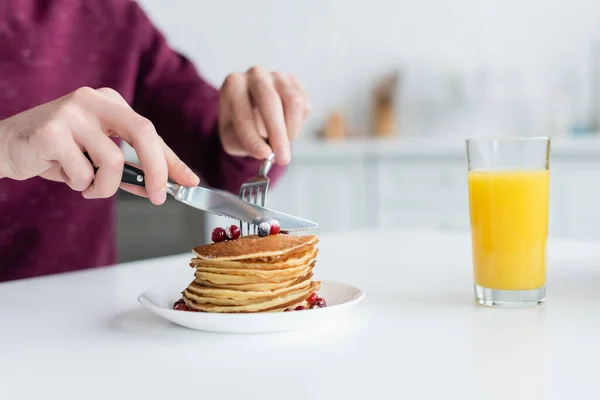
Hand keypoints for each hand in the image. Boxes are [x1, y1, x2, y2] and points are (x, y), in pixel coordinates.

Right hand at [0, 87, 198, 203]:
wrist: (5, 146)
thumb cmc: (57, 153)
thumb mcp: (98, 158)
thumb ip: (130, 169)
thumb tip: (161, 186)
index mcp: (110, 103)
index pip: (150, 133)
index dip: (172, 160)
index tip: (189, 181)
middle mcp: (93, 101)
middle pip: (142, 133)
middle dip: (157, 170)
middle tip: (158, 197)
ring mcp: (71, 112)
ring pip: (112, 161)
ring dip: (104, 187)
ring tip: (88, 187)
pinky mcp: (50, 130)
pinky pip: (82, 172)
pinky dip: (79, 185)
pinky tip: (62, 174)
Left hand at [218, 67, 309, 164]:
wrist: (251, 111)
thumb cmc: (240, 126)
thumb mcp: (233, 139)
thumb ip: (245, 145)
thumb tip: (267, 152)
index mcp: (233, 85)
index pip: (243, 112)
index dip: (253, 136)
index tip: (263, 155)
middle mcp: (255, 75)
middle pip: (271, 100)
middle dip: (278, 134)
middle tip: (283, 158)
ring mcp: (277, 76)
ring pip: (294, 102)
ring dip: (291, 130)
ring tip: (283, 146)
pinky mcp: (294, 82)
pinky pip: (304, 106)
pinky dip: (298, 125)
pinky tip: (287, 130)